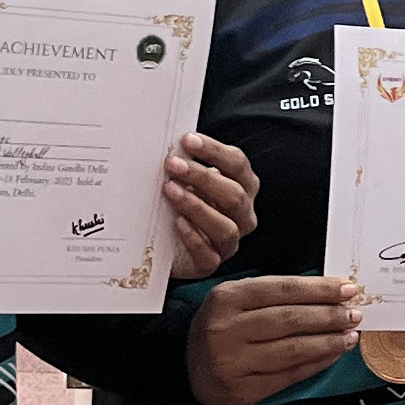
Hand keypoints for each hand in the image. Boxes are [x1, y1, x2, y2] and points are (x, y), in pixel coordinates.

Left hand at [160, 131, 257, 280]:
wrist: (162, 244)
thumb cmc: (178, 204)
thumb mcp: (184, 181)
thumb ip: (184, 165)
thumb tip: (170, 145)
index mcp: (242, 188)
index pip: (237, 165)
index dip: (214, 151)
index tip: (187, 141)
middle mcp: (242, 215)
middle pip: (234, 195)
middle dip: (202, 177)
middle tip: (172, 165)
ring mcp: (229, 242)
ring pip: (225, 227)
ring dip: (197, 207)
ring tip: (170, 191)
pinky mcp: (211, 264)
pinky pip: (209, 256)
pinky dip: (193, 238)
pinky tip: (176, 223)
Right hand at [186, 271, 356, 404]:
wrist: (187, 368)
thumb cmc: (222, 328)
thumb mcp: (236, 300)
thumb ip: (275, 294)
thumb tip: (329, 293)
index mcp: (226, 298)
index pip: (283, 289)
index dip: (319, 289)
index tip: (347, 288)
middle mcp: (227, 329)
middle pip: (290, 319)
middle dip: (329, 315)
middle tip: (354, 313)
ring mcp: (233, 362)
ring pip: (293, 349)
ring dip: (328, 341)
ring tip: (349, 335)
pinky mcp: (243, 390)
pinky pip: (289, 375)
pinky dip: (316, 364)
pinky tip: (333, 354)